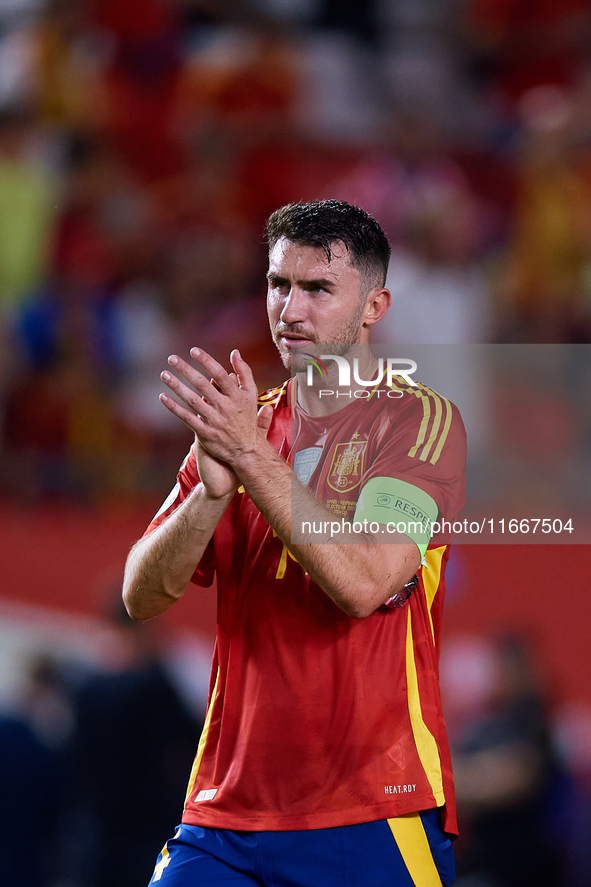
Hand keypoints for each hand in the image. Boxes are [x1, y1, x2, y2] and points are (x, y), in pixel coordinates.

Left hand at [160, 348, 272, 476]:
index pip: (219, 374)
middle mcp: (225, 407)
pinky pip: (186, 418)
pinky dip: (174, 407)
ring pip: (192, 400)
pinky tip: (163, 397)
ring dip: (176, 386)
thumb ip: (244, 373)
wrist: (247, 450)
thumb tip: (235, 352)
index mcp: (237, 396)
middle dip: (186, 370)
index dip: (206, 361)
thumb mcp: (252, 395)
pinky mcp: (205, 433)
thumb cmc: (247, 419)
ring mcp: (214, 420)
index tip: (193, 350)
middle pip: (202, 384)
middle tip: (172, 358)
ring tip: (164, 374)